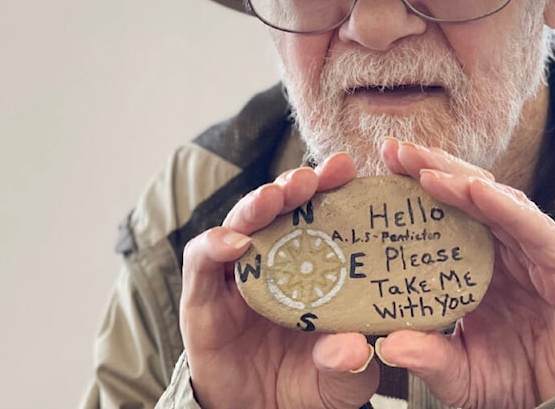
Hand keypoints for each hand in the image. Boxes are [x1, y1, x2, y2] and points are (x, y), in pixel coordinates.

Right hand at [179, 153, 377, 408]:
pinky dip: (214, 245)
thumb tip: (353, 348)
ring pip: (241, 224)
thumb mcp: (342, 382)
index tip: (348, 169)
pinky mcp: (202, 298)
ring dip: (257, 205)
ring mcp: (237, 276)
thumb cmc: (310, 386)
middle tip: (313, 176)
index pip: (323, 215)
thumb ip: (348, 364)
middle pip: (281, 210)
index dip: (333, 189)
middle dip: (295, 186)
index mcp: (316, 267)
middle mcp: (276, 261)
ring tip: (274, 197)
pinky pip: (201, 261)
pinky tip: (235, 242)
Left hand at [375, 139, 554, 408]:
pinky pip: (538, 230)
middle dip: (435, 169)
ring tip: (427, 169)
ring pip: (503, 204)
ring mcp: (543, 255)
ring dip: (464, 182)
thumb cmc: (520, 383)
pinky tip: (478, 191)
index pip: (451, 215)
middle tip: (396, 150)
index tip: (383, 167)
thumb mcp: (462, 374)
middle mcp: (513, 251)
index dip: (419, 189)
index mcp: (485, 266)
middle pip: (473, 198)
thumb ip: (429, 358)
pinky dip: (508, 208)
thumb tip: (387, 344)